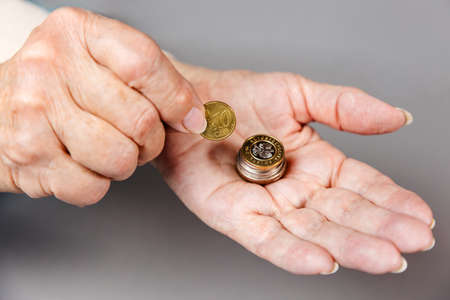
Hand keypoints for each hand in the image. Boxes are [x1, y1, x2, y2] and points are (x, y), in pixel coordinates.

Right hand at [0, 8, 205, 204]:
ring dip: (125, 164)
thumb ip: (150, 77)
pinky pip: (92, 187)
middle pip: (140, 119)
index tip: (191, 118)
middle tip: (140, 138)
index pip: (145, 63)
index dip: (177, 98)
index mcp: (78, 32)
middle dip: (152, 141)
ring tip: (108, 148)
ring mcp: (34, 111)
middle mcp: (50, 65)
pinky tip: (81, 163)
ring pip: (120, 158)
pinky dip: (96, 184)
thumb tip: (196, 115)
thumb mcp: (100, 60)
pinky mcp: (27, 156)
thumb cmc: (60, 87)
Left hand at [155, 58, 434, 273]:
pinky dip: (295, 253)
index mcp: (316, 164)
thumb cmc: (236, 98)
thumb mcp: (297, 95)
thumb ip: (345, 108)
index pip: (362, 187)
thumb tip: (399, 117)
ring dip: (350, 246)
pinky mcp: (235, 217)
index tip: (422, 216)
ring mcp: (267, 207)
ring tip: (385, 256)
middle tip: (414, 241)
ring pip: (314, 232)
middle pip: (344, 215)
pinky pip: (268, 240)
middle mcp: (296, 191)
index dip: (392, 202)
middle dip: (380, 230)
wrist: (188, 103)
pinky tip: (325, 262)